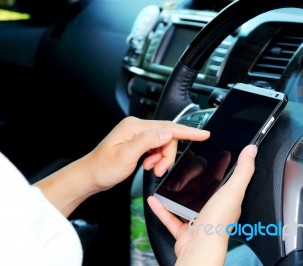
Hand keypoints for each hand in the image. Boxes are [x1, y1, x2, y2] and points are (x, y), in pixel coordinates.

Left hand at [86, 116, 209, 192]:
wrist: (90, 176)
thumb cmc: (103, 168)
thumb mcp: (126, 156)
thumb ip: (148, 142)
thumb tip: (168, 133)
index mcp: (135, 127)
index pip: (168, 127)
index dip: (188, 132)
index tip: (204, 134)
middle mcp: (137, 127)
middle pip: (167, 137)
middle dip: (167, 154)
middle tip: (158, 169)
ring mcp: (138, 135)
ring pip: (163, 144)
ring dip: (161, 158)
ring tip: (151, 168)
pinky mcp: (138, 142)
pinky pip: (156, 148)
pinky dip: (156, 158)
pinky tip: (148, 165)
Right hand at [148, 144, 257, 265]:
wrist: (200, 247)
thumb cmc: (217, 222)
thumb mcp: (233, 190)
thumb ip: (243, 170)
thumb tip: (252, 151)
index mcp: (226, 200)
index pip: (223, 179)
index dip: (222, 167)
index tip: (220, 155)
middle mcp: (213, 210)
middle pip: (201, 190)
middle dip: (193, 179)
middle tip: (185, 166)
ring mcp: (197, 221)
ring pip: (185, 203)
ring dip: (175, 193)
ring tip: (167, 180)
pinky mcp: (183, 231)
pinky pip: (170, 217)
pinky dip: (162, 208)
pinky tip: (154, 199)